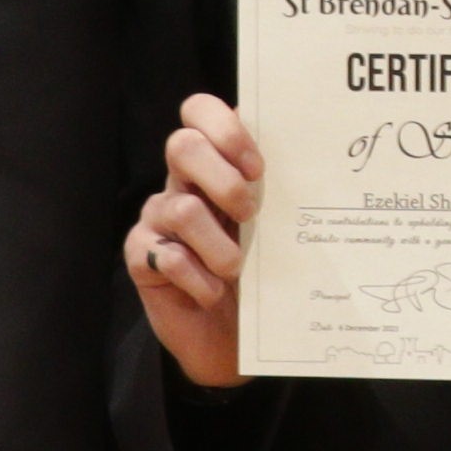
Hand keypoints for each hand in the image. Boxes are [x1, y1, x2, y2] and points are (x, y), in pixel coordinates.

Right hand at [125, 97, 258, 392]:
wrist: (231, 338)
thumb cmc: (257, 274)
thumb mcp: (271, 227)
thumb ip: (275, 189)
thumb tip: (309, 152)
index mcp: (212, 165)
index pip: (198, 112)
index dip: (224, 128)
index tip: (257, 166)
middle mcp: (179, 184)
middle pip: (182, 146)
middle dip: (223, 178)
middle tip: (250, 213)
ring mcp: (156, 220)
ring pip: (182, 209)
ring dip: (220, 246)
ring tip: (237, 269)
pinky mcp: (140, 258)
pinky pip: (168, 257)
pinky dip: (199, 279)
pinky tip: (213, 292)